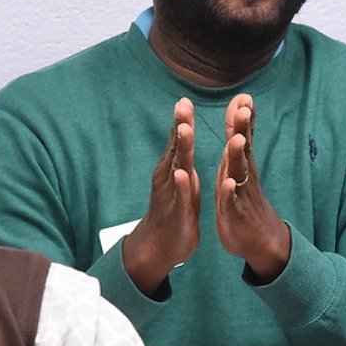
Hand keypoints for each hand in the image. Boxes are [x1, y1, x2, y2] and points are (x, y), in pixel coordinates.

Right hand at [124, 98, 199, 296]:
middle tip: (183, 104)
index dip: (182, 120)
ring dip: (181, 149)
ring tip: (185, 129)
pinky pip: (180, 198)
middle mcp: (170, 178)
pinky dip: (181, 185)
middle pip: (176, 148)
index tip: (185, 99)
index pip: (179, 141)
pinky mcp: (178, 213)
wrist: (159, 246)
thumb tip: (181, 132)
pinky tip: (182, 174)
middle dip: (181, 126)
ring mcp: (173, 195)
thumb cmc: (174, 210)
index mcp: (175, 170)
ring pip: (178, 168)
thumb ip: (181, 156)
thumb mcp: (180, 180)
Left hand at [215, 94, 290, 282]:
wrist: (260, 239)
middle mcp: (243, 174)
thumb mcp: (239, 165)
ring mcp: (240, 193)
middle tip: (244, 107)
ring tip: (236, 140)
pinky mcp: (234, 213)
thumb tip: (241, 112)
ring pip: (239, 171)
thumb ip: (239, 139)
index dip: (241, 116)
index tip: (244, 95)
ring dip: (237, 155)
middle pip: (243, 147)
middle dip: (242, 127)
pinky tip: (226, 183)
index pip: (242, 135)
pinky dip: (228, 191)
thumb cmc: (244, 199)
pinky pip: (231, 201)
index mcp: (240, 163)